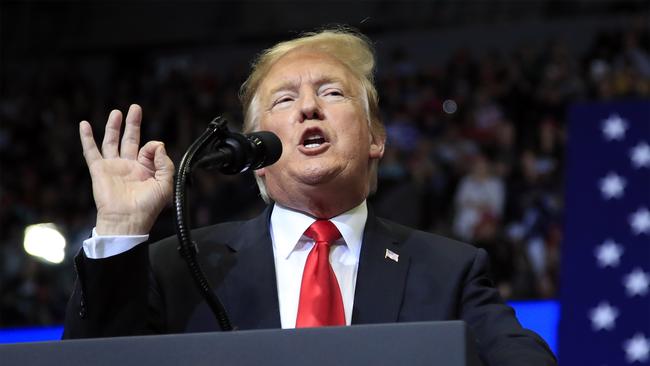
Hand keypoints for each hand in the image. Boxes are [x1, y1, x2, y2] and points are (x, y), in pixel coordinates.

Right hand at [79, 104, 173, 234]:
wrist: (127, 220)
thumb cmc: (147, 207)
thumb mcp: (165, 184)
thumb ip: (165, 163)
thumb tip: (158, 143)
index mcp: (146, 170)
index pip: (150, 149)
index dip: (153, 147)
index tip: (154, 150)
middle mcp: (129, 166)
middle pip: (130, 139)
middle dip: (133, 123)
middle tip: (135, 108)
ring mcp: (113, 167)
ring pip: (112, 142)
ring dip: (113, 126)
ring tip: (116, 112)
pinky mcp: (99, 170)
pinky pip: (91, 151)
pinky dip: (87, 138)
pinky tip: (84, 125)